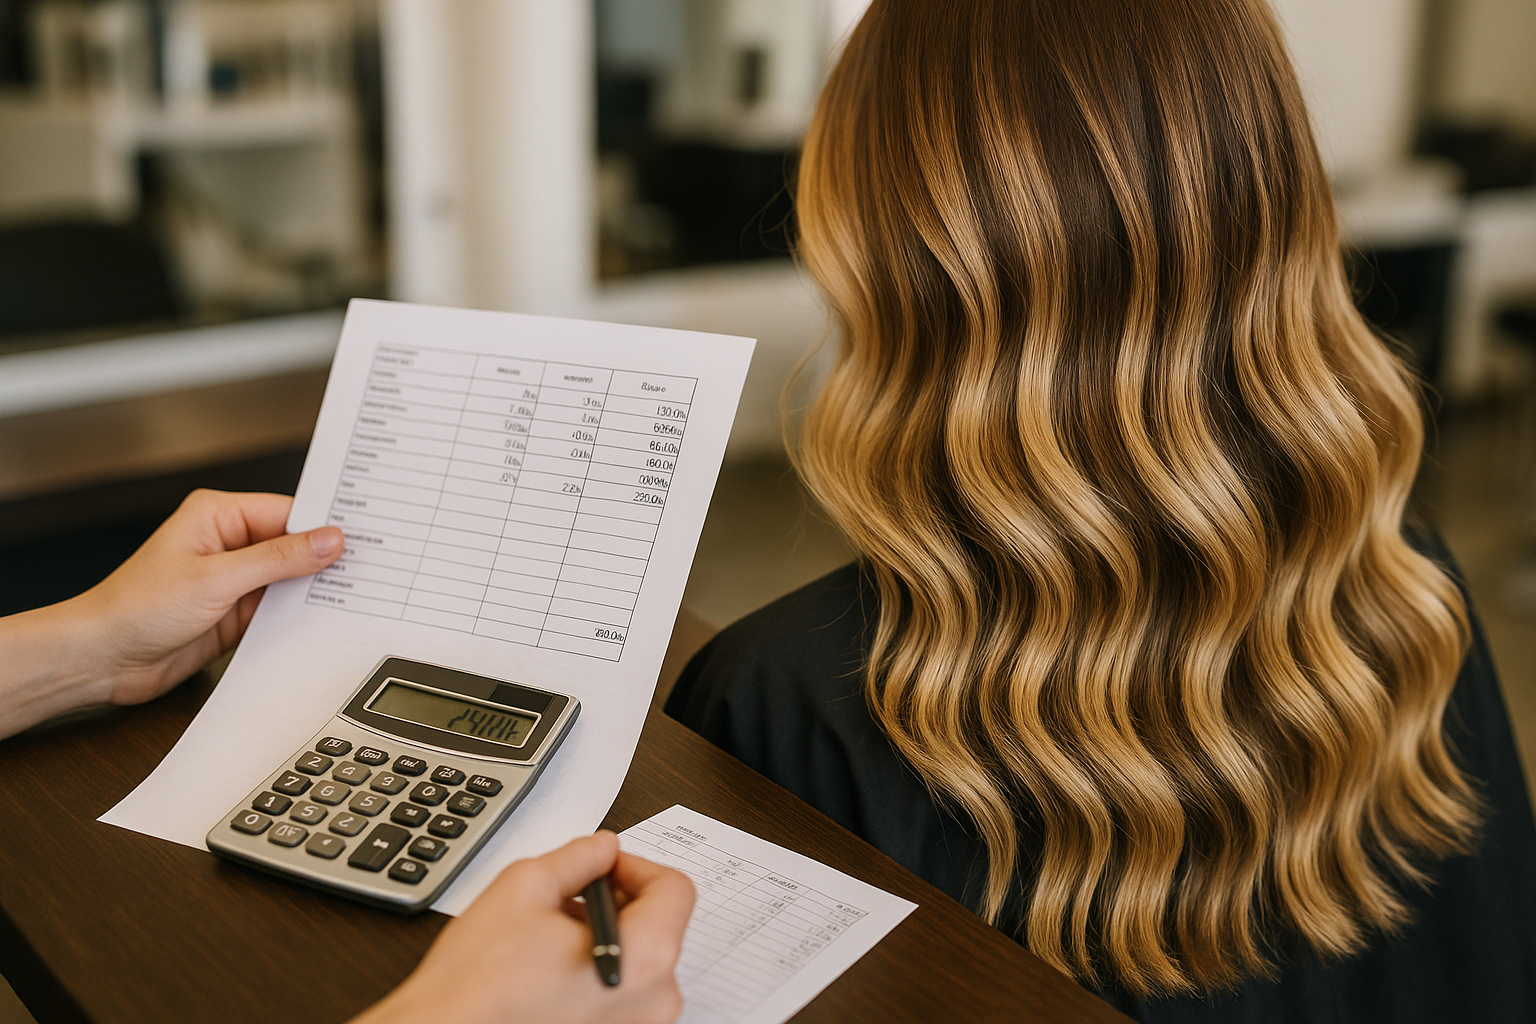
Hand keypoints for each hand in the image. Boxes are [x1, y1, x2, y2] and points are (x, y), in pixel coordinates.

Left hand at [75, 489, 343, 705]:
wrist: (102, 660)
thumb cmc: (135, 608)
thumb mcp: (215, 579)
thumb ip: (278, 559)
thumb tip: (328, 540)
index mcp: (219, 516)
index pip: (288, 512)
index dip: (325, 526)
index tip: (363, 538)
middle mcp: (229, 544)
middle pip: (294, 545)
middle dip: (325, 559)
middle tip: (368, 568)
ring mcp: (235, 580)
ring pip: (291, 580)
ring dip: (314, 590)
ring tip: (353, 597)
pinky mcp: (237, 614)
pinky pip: (280, 610)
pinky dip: (300, 616)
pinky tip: (322, 621)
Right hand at [354, 832, 694, 1023]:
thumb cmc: (477, 987)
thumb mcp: (523, 888)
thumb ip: (577, 856)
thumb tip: (601, 848)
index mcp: (645, 960)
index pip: (674, 889)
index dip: (633, 866)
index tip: (600, 867)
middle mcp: (654, 1004)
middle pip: (659, 926)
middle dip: (615, 901)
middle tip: (566, 898)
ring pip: (639, 962)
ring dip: (604, 937)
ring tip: (549, 938)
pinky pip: (624, 996)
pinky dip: (598, 973)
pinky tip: (550, 972)